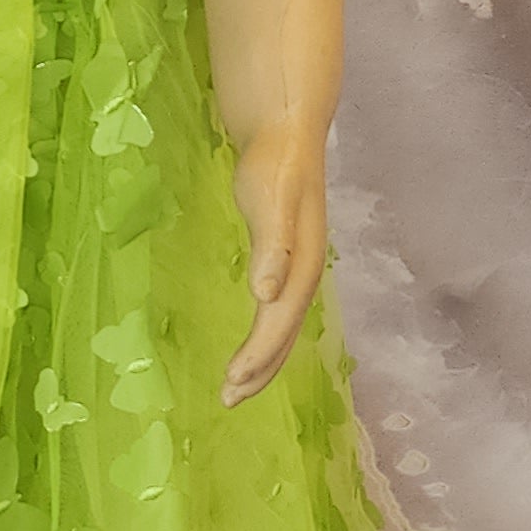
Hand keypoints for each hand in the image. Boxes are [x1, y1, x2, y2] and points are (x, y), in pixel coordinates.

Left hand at [222, 124, 327, 406]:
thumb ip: (272, 244)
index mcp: (301, 261)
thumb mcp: (272, 198)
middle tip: (228, 399)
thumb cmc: (276, 162)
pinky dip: (264, 336)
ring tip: (236, 387)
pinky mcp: (284, 259)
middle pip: (286, 331)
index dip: (260, 353)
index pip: (280, 319)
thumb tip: (266, 295)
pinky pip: (277, 309)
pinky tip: (250, 348)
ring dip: (264, 359)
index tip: (232, 381)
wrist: (287, 130)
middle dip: (261, 368)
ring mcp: (296, 266)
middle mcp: (302, 270)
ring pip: (284, 325)